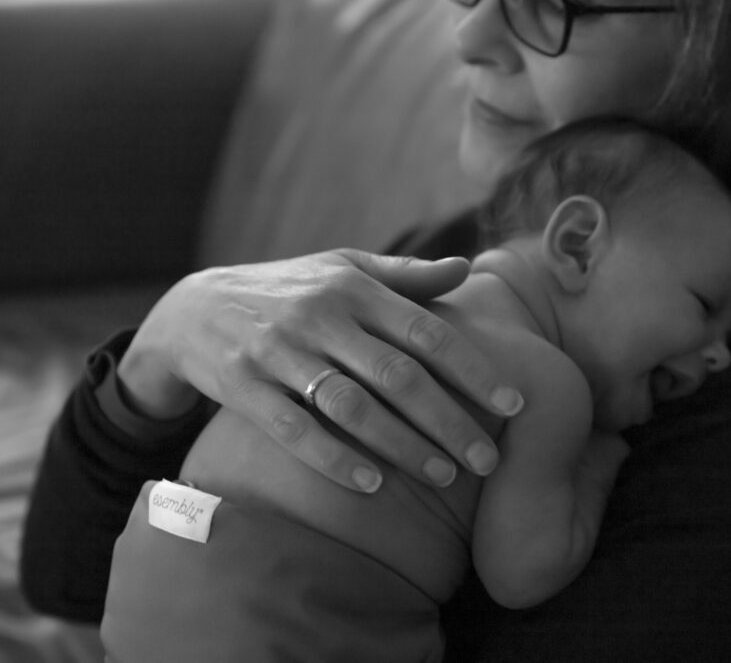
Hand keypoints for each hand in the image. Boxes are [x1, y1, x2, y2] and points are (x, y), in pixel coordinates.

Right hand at [117, 249, 523, 491]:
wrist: (192, 308)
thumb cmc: (290, 290)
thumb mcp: (343, 268)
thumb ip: (405, 274)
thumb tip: (468, 267)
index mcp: (354, 286)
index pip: (427, 330)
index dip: (475, 369)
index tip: (514, 405)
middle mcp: (321, 315)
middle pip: (399, 375)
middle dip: (450, 421)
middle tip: (489, 460)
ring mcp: (279, 351)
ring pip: (352, 406)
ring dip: (403, 447)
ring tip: (444, 478)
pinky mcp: (242, 386)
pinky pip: (294, 430)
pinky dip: (335, 459)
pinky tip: (374, 486)